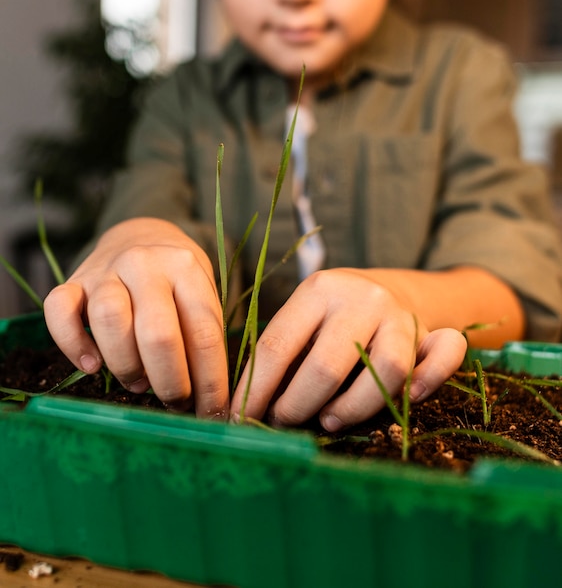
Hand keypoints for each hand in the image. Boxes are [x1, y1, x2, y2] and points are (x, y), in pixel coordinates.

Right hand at [43, 218, 228, 417]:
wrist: (139, 235)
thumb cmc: (177, 281)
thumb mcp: (202, 295)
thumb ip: (202, 337)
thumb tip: (206, 401)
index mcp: (186, 268)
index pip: (204, 333)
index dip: (210, 381)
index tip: (212, 414)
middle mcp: (145, 265)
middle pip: (157, 332)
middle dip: (170, 381)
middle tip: (175, 402)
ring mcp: (106, 270)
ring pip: (109, 320)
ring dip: (126, 365)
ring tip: (138, 383)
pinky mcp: (73, 281)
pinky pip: (59, 310)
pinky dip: (72, 343)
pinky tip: (91, 365)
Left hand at [231, 268, 466, 430]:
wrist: (392, 288)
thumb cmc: (335, 315)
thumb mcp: (305, 318)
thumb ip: (285, 355)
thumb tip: (250, 409)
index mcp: (318, 289)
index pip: (277, 345)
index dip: (256, 390)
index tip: (240, 420)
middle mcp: (362, 298)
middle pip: (326, 365)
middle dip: (297, 405)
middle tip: (283, 424)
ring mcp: (401, 315)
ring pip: (385, 370)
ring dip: (354, 407)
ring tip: (329, 420)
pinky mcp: (434, 331)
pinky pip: (445, 356)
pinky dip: (429, 380)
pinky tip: (408, 399)